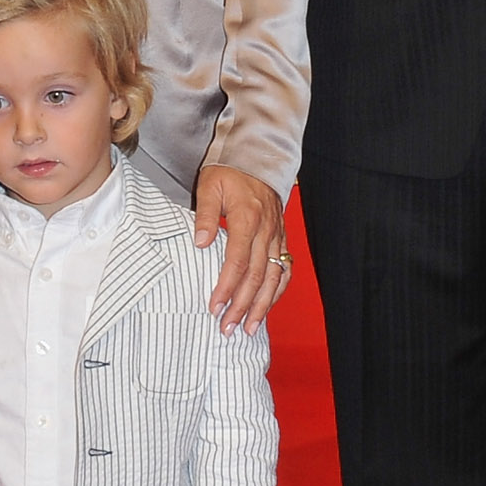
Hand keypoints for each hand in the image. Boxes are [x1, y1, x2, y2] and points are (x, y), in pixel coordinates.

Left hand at [192, 164, 290, 334]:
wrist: (257, 157)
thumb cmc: (228, 171)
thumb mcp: (209, 186)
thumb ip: (205, 216)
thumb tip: (201, 244)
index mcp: (248, 219)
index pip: (237, 262)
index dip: (227, 288)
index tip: (215, 307)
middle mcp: (266, 231)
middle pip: (257, 276)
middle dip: (243, 306)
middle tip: (227, 328)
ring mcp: (277, 235)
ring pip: (274, 277)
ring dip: (262, 305)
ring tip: (249, 328)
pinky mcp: (281, 237)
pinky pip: (284, 269)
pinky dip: (277, 290)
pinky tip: (267, 307)